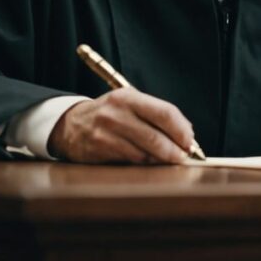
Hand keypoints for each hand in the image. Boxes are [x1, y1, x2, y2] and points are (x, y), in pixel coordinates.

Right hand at [48, 87, 196, 163]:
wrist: (69, 124)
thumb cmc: (110, 114)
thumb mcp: (130, 104)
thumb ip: (156, 114)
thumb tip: (187, 133)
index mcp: (129, 96)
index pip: (164, 112)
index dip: (181, 129)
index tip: (190, 141)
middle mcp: (116, 113)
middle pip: (155, 136)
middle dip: (174, 150)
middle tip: (184, 157)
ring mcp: (105, 132)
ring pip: (143, 152)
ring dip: (160, 159)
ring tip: (168, 160)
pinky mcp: (97, 149)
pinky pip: (129, 160)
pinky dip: (144, 163)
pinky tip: (149, 162)